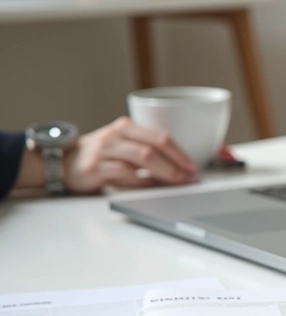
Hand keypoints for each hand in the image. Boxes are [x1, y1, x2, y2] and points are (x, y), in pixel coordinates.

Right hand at [63, 117, 197, 193]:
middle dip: (177, 163)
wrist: (61, 163)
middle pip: (155, 146)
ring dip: (165, 172)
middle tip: (190, 177)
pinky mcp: (95, 167)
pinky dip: (143, 182)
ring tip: (178, 183)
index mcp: (126, 127)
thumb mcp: (122, 147)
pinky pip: (126, 174)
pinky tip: (154, 188)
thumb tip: (180, 171)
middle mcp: (116, 135)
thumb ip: (147, 153)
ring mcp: (104, 150)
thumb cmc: (98, 157)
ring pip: (143, 158)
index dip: (181, 153)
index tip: (194, 167)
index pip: (161, 136)